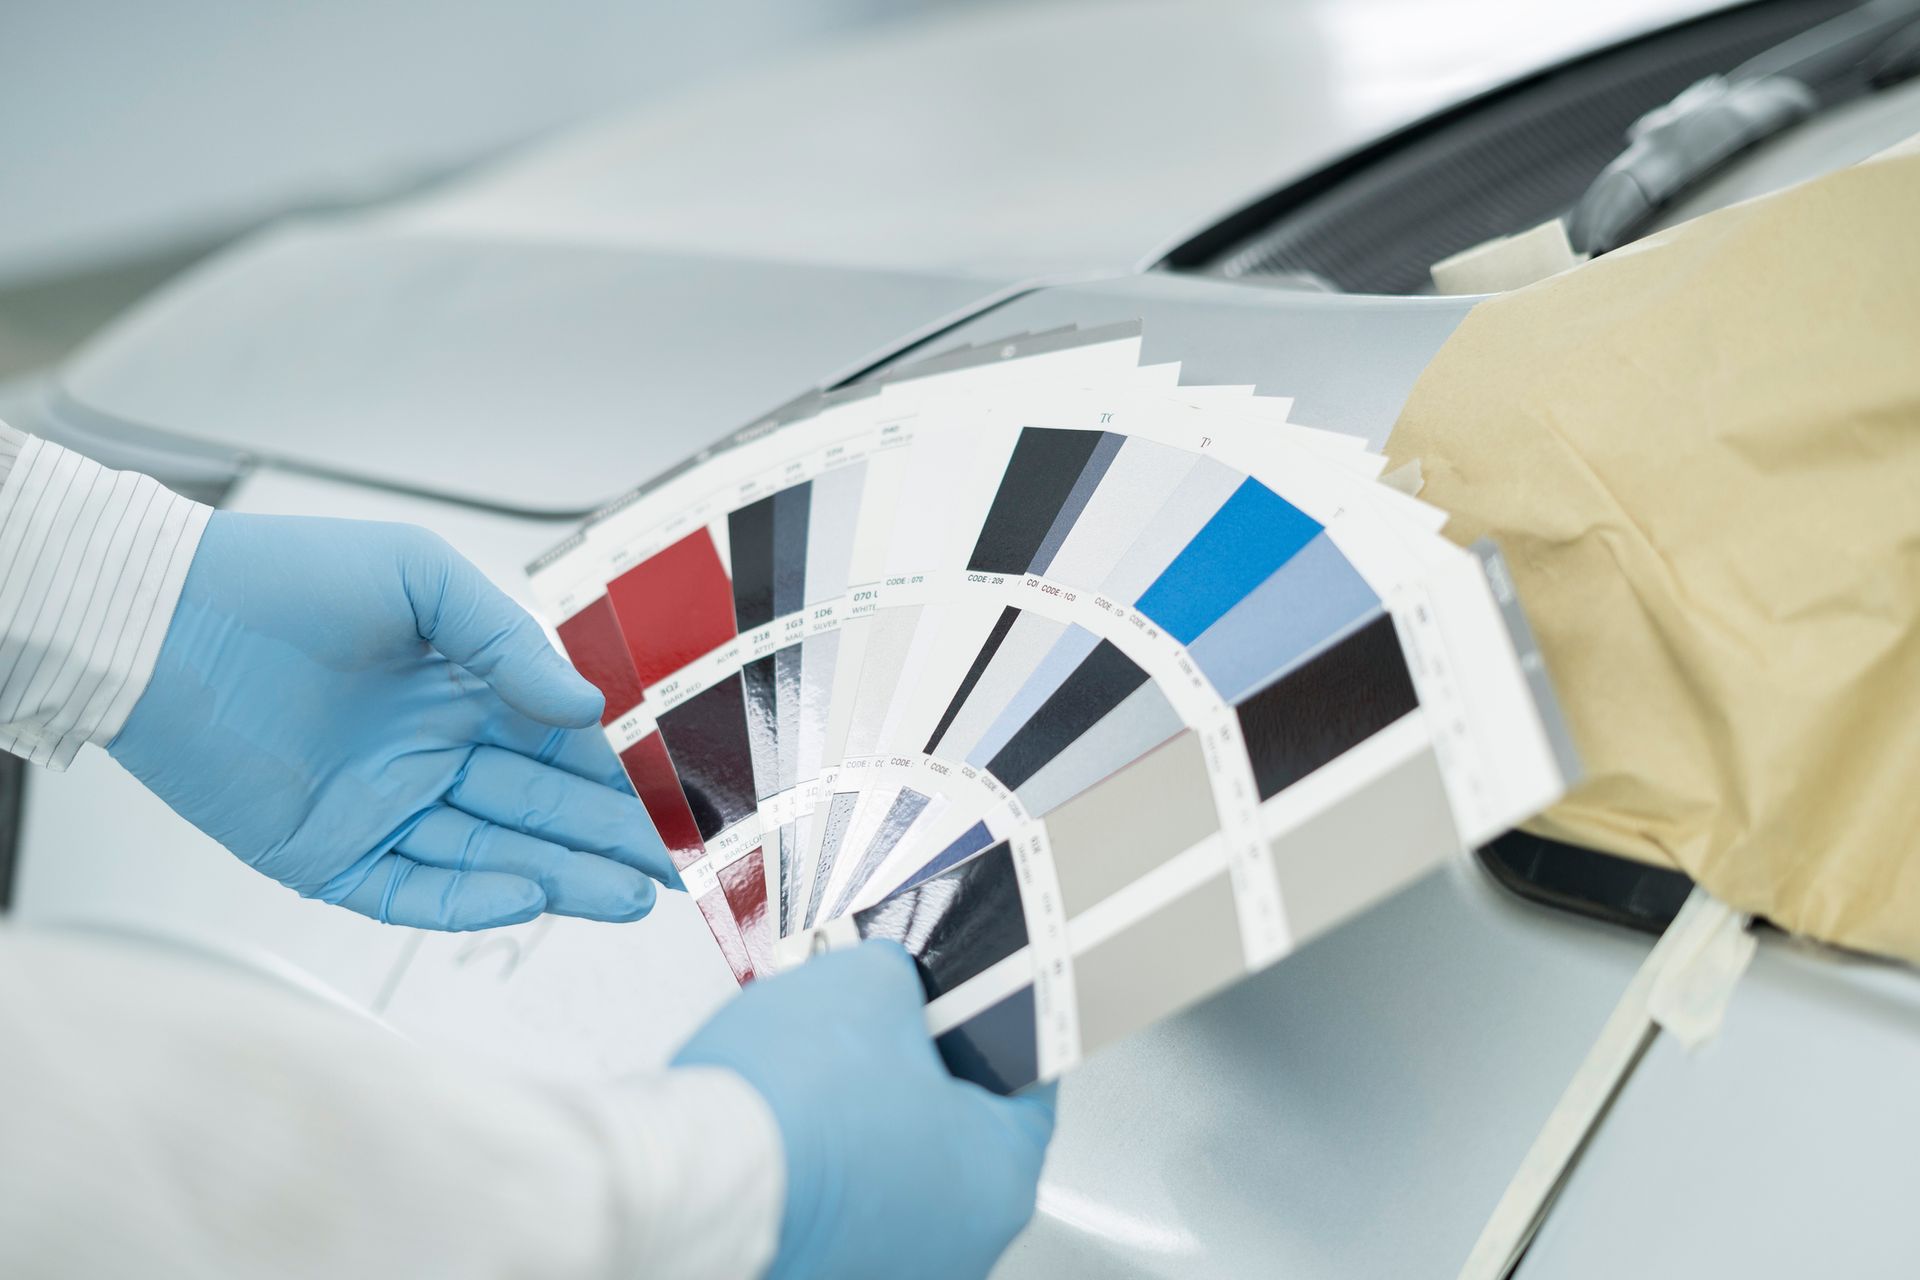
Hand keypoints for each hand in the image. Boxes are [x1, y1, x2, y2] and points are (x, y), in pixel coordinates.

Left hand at [110, 512, 677, 929]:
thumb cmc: (284, 578)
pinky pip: (414, 892)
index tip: (676, 805)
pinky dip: (472, 901)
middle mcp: (431, 755)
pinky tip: (531, 897)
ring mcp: (384, 809)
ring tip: (630, 898)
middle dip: (610, 842)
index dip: (620, 778)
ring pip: (494, 858)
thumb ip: (508, 643)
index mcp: (461, 690)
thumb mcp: (419, 577)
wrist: (161, 617)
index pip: (560, 748)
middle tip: (674, 873)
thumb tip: (587, 710)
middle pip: (540, 812)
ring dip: (564, 879)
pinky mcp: (329, 855)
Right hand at [674, 940, 1053, 1279]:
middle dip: (919, 1073)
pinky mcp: (825, 1274)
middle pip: (958, 1133)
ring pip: (895, 1174)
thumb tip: (893, 982)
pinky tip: (788, 1126)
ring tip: (820, 1075)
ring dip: (867, 1126)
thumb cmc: (790, 1101)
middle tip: (882, 1026)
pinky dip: (821, 1168)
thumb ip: (902, 976)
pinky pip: (841, 1208)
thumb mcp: (869, 982)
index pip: (1029, 1085)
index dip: (997, 1025)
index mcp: (999, 1177)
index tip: (973, 1002)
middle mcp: (960, 1244)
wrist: (691, 1176)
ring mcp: (892, 1269)